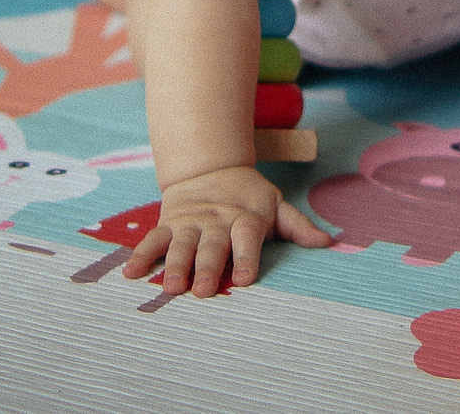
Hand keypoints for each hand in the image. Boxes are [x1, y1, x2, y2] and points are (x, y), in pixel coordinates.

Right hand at [122, 165, 333, 296]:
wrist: (210, 168)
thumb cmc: (248, 197)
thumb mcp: (276, 205)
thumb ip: (298, 226)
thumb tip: (328, 243)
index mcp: (244, 219)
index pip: (246, 239)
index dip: (245, 258)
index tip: (243, 279)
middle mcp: (216, 222)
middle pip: (212, 245)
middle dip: (207, 268)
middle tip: (202, 291)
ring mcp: (190, 223)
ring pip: (182, 245)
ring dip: (175, 265)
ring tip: (170, 287)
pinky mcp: (169, 223)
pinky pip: (153, 240)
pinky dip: (141, 255)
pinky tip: (131, 274)